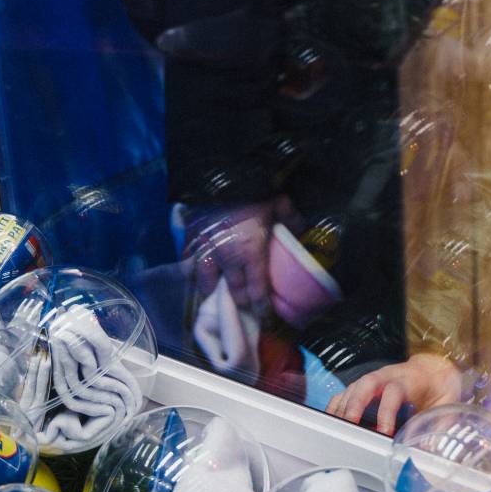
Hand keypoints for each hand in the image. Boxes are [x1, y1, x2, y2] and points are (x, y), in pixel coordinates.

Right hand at [184, 199, 298, 308]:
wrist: (220, 174)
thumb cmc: (252, 190)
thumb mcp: (278, 203)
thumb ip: (290, 219)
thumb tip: (302, 228)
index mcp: (251, 254)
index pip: (257, 292)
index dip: (262, 308)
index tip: (265, 317)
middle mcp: (228, 259)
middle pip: (234, 292)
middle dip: (241, 304)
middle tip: (246, 309)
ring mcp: (206, 251)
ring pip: (207, 283)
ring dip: (214, 292)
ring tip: (218, 295)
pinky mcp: (190, 240)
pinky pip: (188, 264)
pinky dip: (192, 272)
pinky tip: (195, 274)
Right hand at [324, 353, 462, 435]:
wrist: (433, 367)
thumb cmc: (438, 385)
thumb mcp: (448, 402)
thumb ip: (441, 424)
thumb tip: (431, 449)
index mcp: (409, 379)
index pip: (394, 392)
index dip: (386, 412)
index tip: (384, 432)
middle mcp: (387, 376)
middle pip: (366, 384)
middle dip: (355, 404)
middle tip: (350, 425)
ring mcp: (372, 379)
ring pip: (351, 388)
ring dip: (343, 408)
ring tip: (338, 430)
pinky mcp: (363, 385)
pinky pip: (344, 393)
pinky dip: (335, 407)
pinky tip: (332, 422)